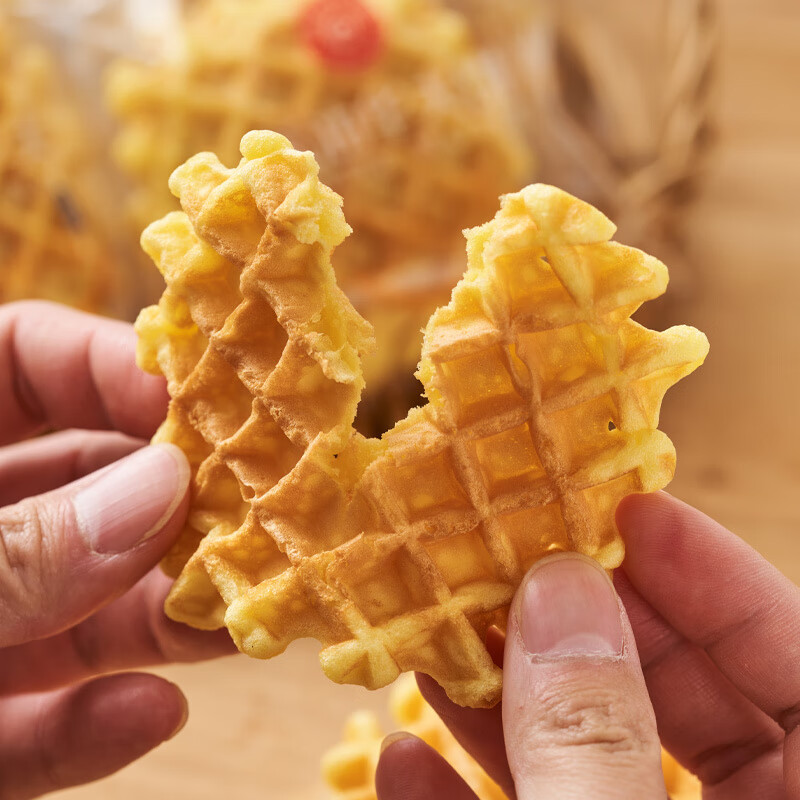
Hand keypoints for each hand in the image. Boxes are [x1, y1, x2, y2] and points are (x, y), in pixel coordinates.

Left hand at [0, 301, 233, 798]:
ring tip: (253, 612)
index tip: (215, 401)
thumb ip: (14, 546)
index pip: (28, 359)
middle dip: (179, 503)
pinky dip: (88, 730)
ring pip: (85, 606)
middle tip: (274, 509)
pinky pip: (34, 725)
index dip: (122, 366)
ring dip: (167, 614)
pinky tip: (150, 716)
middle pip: (89, 487)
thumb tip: (163, 492)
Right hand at [376, 492, 799, 798]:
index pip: (797, 659)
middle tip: (515, 569)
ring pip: (599, 765)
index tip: (631, 510)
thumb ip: (593, 741)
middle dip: (589, 628)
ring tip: (444, 642)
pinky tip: (408, 763)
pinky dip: (472, 798)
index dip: (718, 575)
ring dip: (510, 708)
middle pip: (690, 701)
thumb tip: (556, 591)